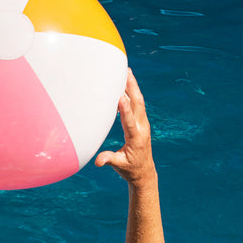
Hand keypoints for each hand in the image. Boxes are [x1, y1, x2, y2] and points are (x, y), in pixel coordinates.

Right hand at [95, 69, 155, 184]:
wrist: (144, 171)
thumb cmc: (130, 168)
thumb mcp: (119, 166)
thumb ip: (109, 160)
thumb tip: (98, 162)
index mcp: (136, 138)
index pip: (130, 122)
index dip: (125, 110)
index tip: (120, 97)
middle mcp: (142, 128)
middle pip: (138, 104)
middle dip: (132, 87)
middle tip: (126, 72)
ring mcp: (143, 123)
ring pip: (139, 101)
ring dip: (133, 86)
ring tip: (127, 71)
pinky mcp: (142, 121)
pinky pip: (138, 103)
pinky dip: (133, 92)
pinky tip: (126, 82)